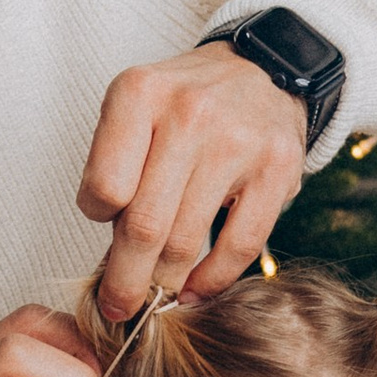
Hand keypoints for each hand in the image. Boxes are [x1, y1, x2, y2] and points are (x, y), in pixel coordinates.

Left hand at [78, 44, 307, 320]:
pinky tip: (196, 289)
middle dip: (126, 280)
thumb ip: (117, 169)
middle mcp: (188, 113)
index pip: (104, 187)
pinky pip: (240, 245)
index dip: (98, 218)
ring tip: (156, 296)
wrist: (263, 69)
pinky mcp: (277, 168)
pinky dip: (212, 280)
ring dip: (165, 283)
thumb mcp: (136, 109)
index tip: (106, 226)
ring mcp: (238, 141)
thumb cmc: (185, 102)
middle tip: (118, 307)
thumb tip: (110, 258)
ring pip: (187, 240)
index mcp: (139, 93)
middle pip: (145, 224)